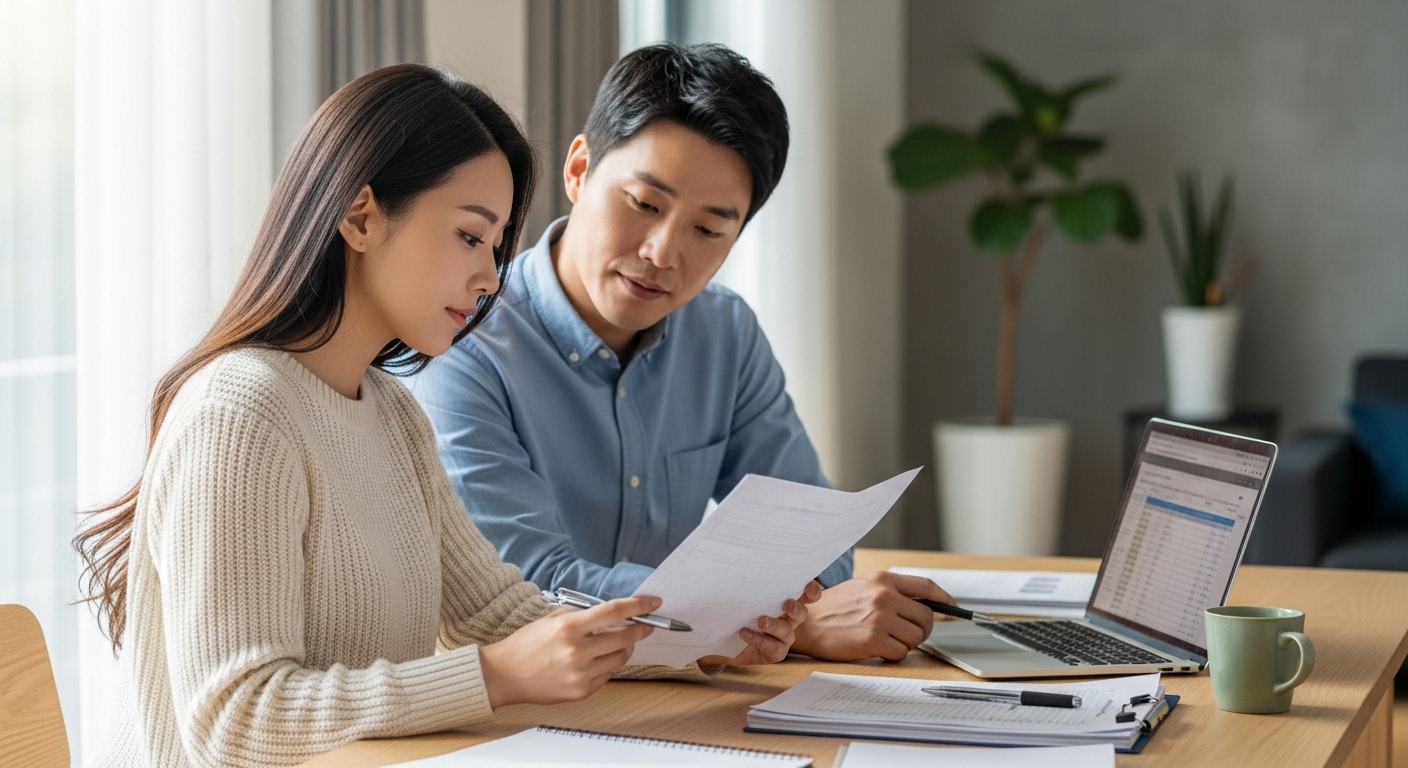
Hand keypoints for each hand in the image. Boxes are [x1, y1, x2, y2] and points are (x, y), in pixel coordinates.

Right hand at [479, 596, 658, 707]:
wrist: (503, 675)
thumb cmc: (526, 644)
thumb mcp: (552, 619)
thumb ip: (583, 616)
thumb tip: (614, 615)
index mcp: (569, 627)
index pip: (614, 612)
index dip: (639, 606)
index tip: (654, 603)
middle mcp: (577, 652)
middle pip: (625, 638)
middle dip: (640, 629)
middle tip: (645, 625)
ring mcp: (580, 675)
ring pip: (620, 658)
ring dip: (624, 648)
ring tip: (615, 642)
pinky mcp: (581, 691)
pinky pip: (607, 675)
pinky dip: (607, 665)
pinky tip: (595, 660)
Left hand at [698, 581, 822, 665]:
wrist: (723, 640)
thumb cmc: (735, 612)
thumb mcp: (740, 596)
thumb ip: (746, 586)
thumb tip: (735, 563)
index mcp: (784, 602)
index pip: (804, 595)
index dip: (811, 591)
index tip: (808, 586)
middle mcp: (787, 619)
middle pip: (801, 614)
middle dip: (797, 609)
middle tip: (788, 604)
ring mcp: (782, 638)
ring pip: (787, 632)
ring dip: (775, 626)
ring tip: (761, 621)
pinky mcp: (773, 653)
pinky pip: (773, 648)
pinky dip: (759, 639)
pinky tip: (744, 633)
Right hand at [790, 572, 955, 661]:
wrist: (805, 623)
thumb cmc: (833, 608)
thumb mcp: (863, 588)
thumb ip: (891, 592)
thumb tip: (926, 604)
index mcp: (883, 580)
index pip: (927, 587)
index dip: (944, 600)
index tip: (953, 609)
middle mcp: (884, 595)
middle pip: (926, 616)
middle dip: (922, 629)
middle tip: (907, 634)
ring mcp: (879, 617)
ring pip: (916, 637)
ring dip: (905, 644)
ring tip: (885, 640)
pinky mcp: (873, 639)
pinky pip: (901, 653)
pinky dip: (893, 655)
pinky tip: (877, 649)